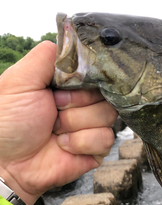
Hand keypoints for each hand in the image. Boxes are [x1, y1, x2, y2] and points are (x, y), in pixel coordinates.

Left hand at [0, 41, 117, 204]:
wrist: (7, 164)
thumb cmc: (7, 122)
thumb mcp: (19, 79)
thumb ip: (46, 56)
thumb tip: (73, 40)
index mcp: (68, 84)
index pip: (95, 71)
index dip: (83, 81)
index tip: (60, 90)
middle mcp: (82, 103)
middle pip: (106, 93)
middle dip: (76, 104)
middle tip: (53, 110)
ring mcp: (91, 126)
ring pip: (108, 116)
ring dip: (76, 125)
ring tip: (55, 131)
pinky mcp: (96, 149)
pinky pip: (105, 139)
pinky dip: (80, 143)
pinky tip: (63, 146)